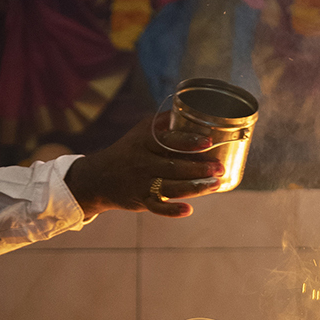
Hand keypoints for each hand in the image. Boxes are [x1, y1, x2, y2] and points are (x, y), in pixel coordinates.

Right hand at [64, 112, 222, 217]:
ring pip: (171, 187)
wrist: (99, 177)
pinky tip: (188, 210)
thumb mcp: (141, 131)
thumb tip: (193, 109)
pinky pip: (157, 207)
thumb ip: (165, 122)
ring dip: (195, 188)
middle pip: (174, 167)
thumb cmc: (129, 149)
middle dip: (200, 168)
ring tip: (216, 184)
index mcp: (145, 142)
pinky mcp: (141, 200)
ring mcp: (142, 183)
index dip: (189, 141)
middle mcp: (143, 162)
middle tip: (219, 168)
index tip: (208, 142)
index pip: (168, 141)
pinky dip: (172, 210)